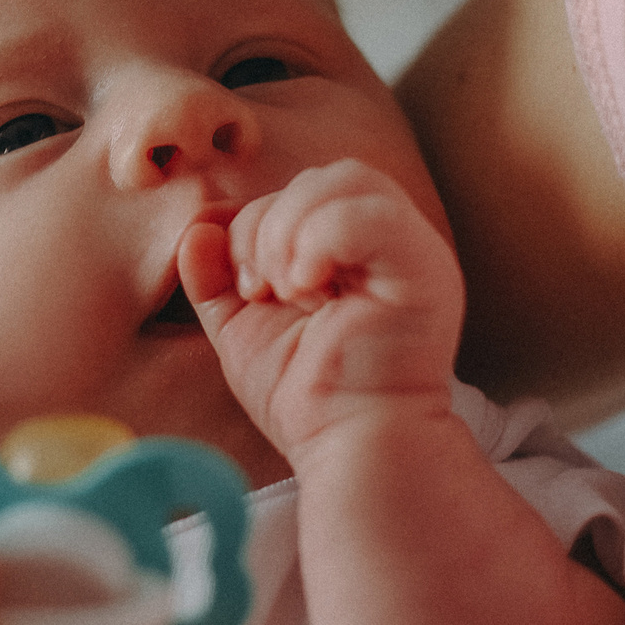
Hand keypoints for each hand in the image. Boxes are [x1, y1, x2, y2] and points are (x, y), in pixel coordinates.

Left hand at [177, 159, 464, 459]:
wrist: (349, 447)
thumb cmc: (305, 398)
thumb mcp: (243, 329)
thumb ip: (217, 278)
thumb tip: (198, 229)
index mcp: (353, 249)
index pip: (300, 191)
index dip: (255, 224)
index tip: (247, 288)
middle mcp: (389, 241)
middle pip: (322, 177)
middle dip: (270, 224)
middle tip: (262, 288)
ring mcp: (413, 249)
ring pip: (348, 179)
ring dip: (292, 228)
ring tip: (286, 288)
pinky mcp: (425, 270)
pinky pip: (373, 214)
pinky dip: (323, 239)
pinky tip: (307, 287)